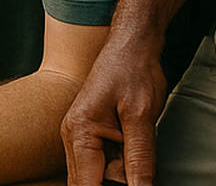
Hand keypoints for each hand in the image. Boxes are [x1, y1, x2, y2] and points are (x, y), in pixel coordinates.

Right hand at [62, 30, 168, 185]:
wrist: (131, 44)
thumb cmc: (134, 72)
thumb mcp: (142, 118)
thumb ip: (140, 160)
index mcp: (80, 133)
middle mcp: (73, 137)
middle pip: (88, 184)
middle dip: (115, 182)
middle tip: (134, 156)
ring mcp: (80, 137)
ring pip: (98, 177)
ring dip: (120, 175)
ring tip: (136, 145)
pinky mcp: (91, 136)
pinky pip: (103, 165)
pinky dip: (121, 167)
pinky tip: (133, 149)